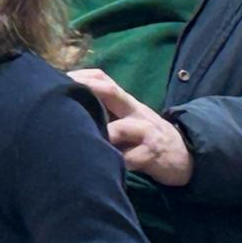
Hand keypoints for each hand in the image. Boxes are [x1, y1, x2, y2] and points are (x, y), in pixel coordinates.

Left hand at [68, 69, 193, 186]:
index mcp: (127, 103)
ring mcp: (146, 132)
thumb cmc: (146, 136)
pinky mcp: (152, 156)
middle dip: (86, 90)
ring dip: (98, 133)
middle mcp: (136, 112)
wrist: (186, 157)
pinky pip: (129, 159)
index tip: (56, 78)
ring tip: (76, 135)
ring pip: (119, 128)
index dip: (81, 77)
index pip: (104, 80)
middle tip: (61, 94)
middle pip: (112, 93)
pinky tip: (98, 165)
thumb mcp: (128, 118)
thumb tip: (67, 105)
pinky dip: (113, 162)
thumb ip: (105, 110)